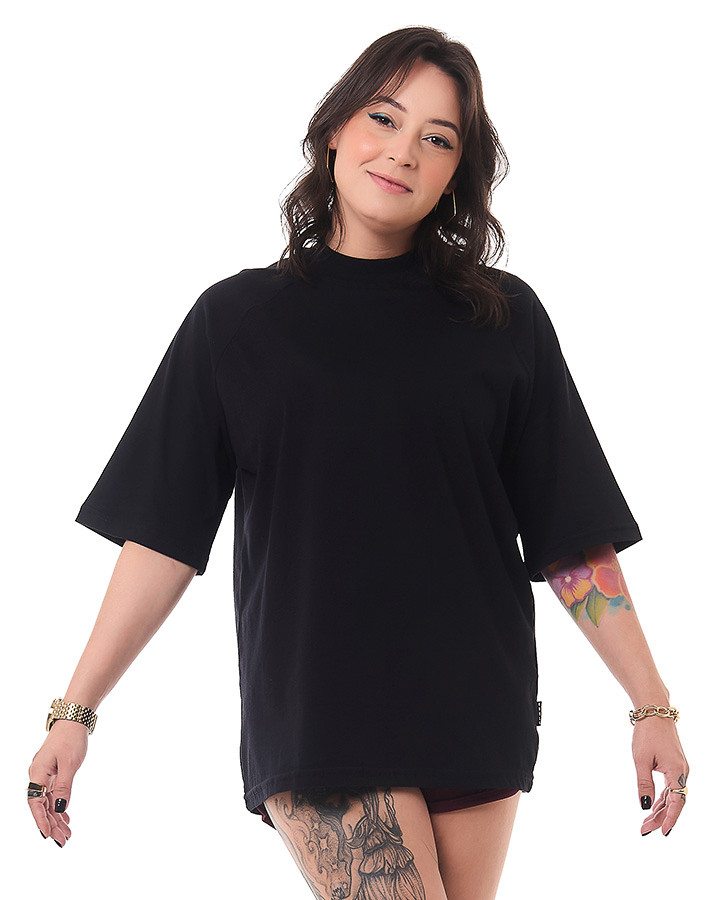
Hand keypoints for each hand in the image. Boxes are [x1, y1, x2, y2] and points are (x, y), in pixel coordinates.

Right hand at [28, 719, 88, 845]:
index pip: (35, 803)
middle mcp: (38, 775)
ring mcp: (45, 774)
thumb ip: (64, 787)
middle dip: (52, 824)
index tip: (48, 835)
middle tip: (63, 840)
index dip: (41, 820)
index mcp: (37, 773)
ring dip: (57, 817)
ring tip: (66, 833)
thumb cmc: (71, 738)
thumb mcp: (70, 764)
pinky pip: (53, 794)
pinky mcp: (53, 772)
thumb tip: (60, 808)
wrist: (74, 719)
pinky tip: (66, 817)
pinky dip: (59, 806)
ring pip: (48, 801)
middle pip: (42, 805)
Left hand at [632, 715, 688, 836]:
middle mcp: (682, 772)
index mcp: (676, 771)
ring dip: (660, 809)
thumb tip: (644, 805)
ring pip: (672, 795)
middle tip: (644, 830)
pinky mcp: (674, 765)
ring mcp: (679, 769)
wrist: (655, 711)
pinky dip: (662, 798)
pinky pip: (670, 787)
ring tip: (646, 823)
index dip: (670, 819)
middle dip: (660, 817)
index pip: (676, 802)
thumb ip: (644, 784)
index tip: (663, 832)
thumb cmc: (647, 733)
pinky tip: (652, 806)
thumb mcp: (641, 760)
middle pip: (674, 802)